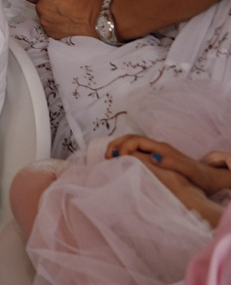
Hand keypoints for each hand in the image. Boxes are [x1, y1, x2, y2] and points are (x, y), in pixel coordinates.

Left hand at [24, 0, 104, 39]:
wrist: (101, 23)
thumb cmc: (90, 3)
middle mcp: (43, 9)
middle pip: (40, 7)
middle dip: (48, 6)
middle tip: (63, 7)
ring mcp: (46, 23)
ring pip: (45, 18)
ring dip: (52, 17)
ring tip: (68, 18)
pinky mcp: (52, 34)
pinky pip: (50, 28)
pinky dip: (56, 27)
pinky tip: (68, 26)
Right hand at [108, 136, 227, 190]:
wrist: (208, 178)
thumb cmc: (198, 176)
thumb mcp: (187, 170)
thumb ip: (171, 162)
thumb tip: (152, 157)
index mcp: (161, 148)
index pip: (137, 140)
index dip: (124, 146)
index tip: (118, 158)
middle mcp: (157, 147)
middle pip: (131, 138)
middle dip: (116, 145)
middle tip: (107, 157)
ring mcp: (155, 151)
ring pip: (131, 143)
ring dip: (118, 148)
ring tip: (109, 158)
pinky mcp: (155, 157)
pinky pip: (135, 151)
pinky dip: (124, 153)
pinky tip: (120, 162)